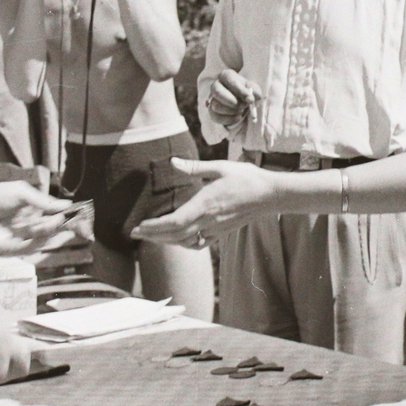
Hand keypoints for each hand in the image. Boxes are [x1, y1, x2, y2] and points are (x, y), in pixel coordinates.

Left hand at [0, 182, 69, 250]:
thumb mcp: (21, 193)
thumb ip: (44, 202)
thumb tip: (67, 206)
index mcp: (32, 210)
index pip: (55, 216)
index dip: (70, 219)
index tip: (83, 218)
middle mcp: (29, 224)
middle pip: (53, 229)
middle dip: (60, 225)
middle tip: (62, 219)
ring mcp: (21, 237)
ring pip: (43, 238)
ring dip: (46, 230)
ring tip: (42, 222)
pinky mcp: (13, 248)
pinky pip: (30, 247)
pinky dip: (35, 239)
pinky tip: (33, 229)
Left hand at [131, 157, 279, 247]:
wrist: (270, 195)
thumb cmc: (246, 178)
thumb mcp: (220, 167)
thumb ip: (195, 167)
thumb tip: (173, 162)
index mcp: (205, 204)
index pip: (174, 222)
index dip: (154, 227)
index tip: (139, 226)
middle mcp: (208, 220)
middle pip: (174, 235)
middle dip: (153, 235)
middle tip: (135, 233)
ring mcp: (215, 229)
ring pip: (185, 241)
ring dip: (166, 240)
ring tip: (151, 235)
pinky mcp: (221, 233)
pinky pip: (198, 243)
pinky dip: (184, 243)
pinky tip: (177, 239)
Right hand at [206, 69, 262, 129]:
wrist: (245, 106)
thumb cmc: (248, 94)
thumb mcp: (255, 90)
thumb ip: (254, 92)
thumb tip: (249, 99)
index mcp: (227, 75)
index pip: (228, 78)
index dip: (239, 89)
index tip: (249, 98)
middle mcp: (216, 85)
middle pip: (216, 91)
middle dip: (231, 101)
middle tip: (243, 106)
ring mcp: (212, 99)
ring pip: (216, 106)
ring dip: (232, 111)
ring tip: (241, 110)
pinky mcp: (212, 112)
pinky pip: (215, 117)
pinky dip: (229, 119)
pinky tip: (238, 117)